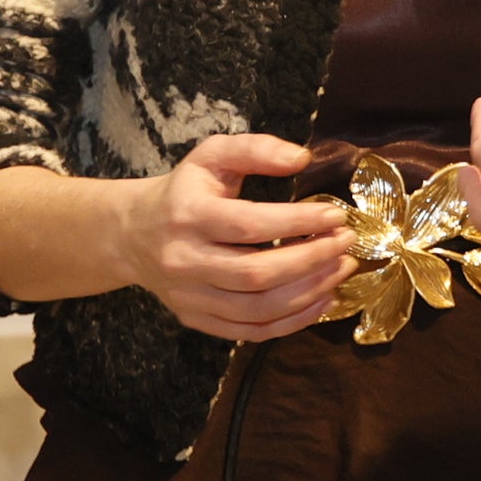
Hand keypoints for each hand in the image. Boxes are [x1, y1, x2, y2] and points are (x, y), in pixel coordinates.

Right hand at [109, 133, 353, 342]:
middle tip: (347, 243)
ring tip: (342, 269)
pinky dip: (291, 321)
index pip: (250, 225)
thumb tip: (302, 158)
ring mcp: (188, 297)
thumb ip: (256, 149)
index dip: (298, 222)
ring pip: (256, 309)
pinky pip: (248, 332)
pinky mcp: (195, 319)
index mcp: (188, 216)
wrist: (133, 234)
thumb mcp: (212, 155)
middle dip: (311, 260)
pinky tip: (322, 299)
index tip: (337, 215)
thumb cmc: (185, 190)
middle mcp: (184, 261)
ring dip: (308, 292)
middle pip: (255, 273)